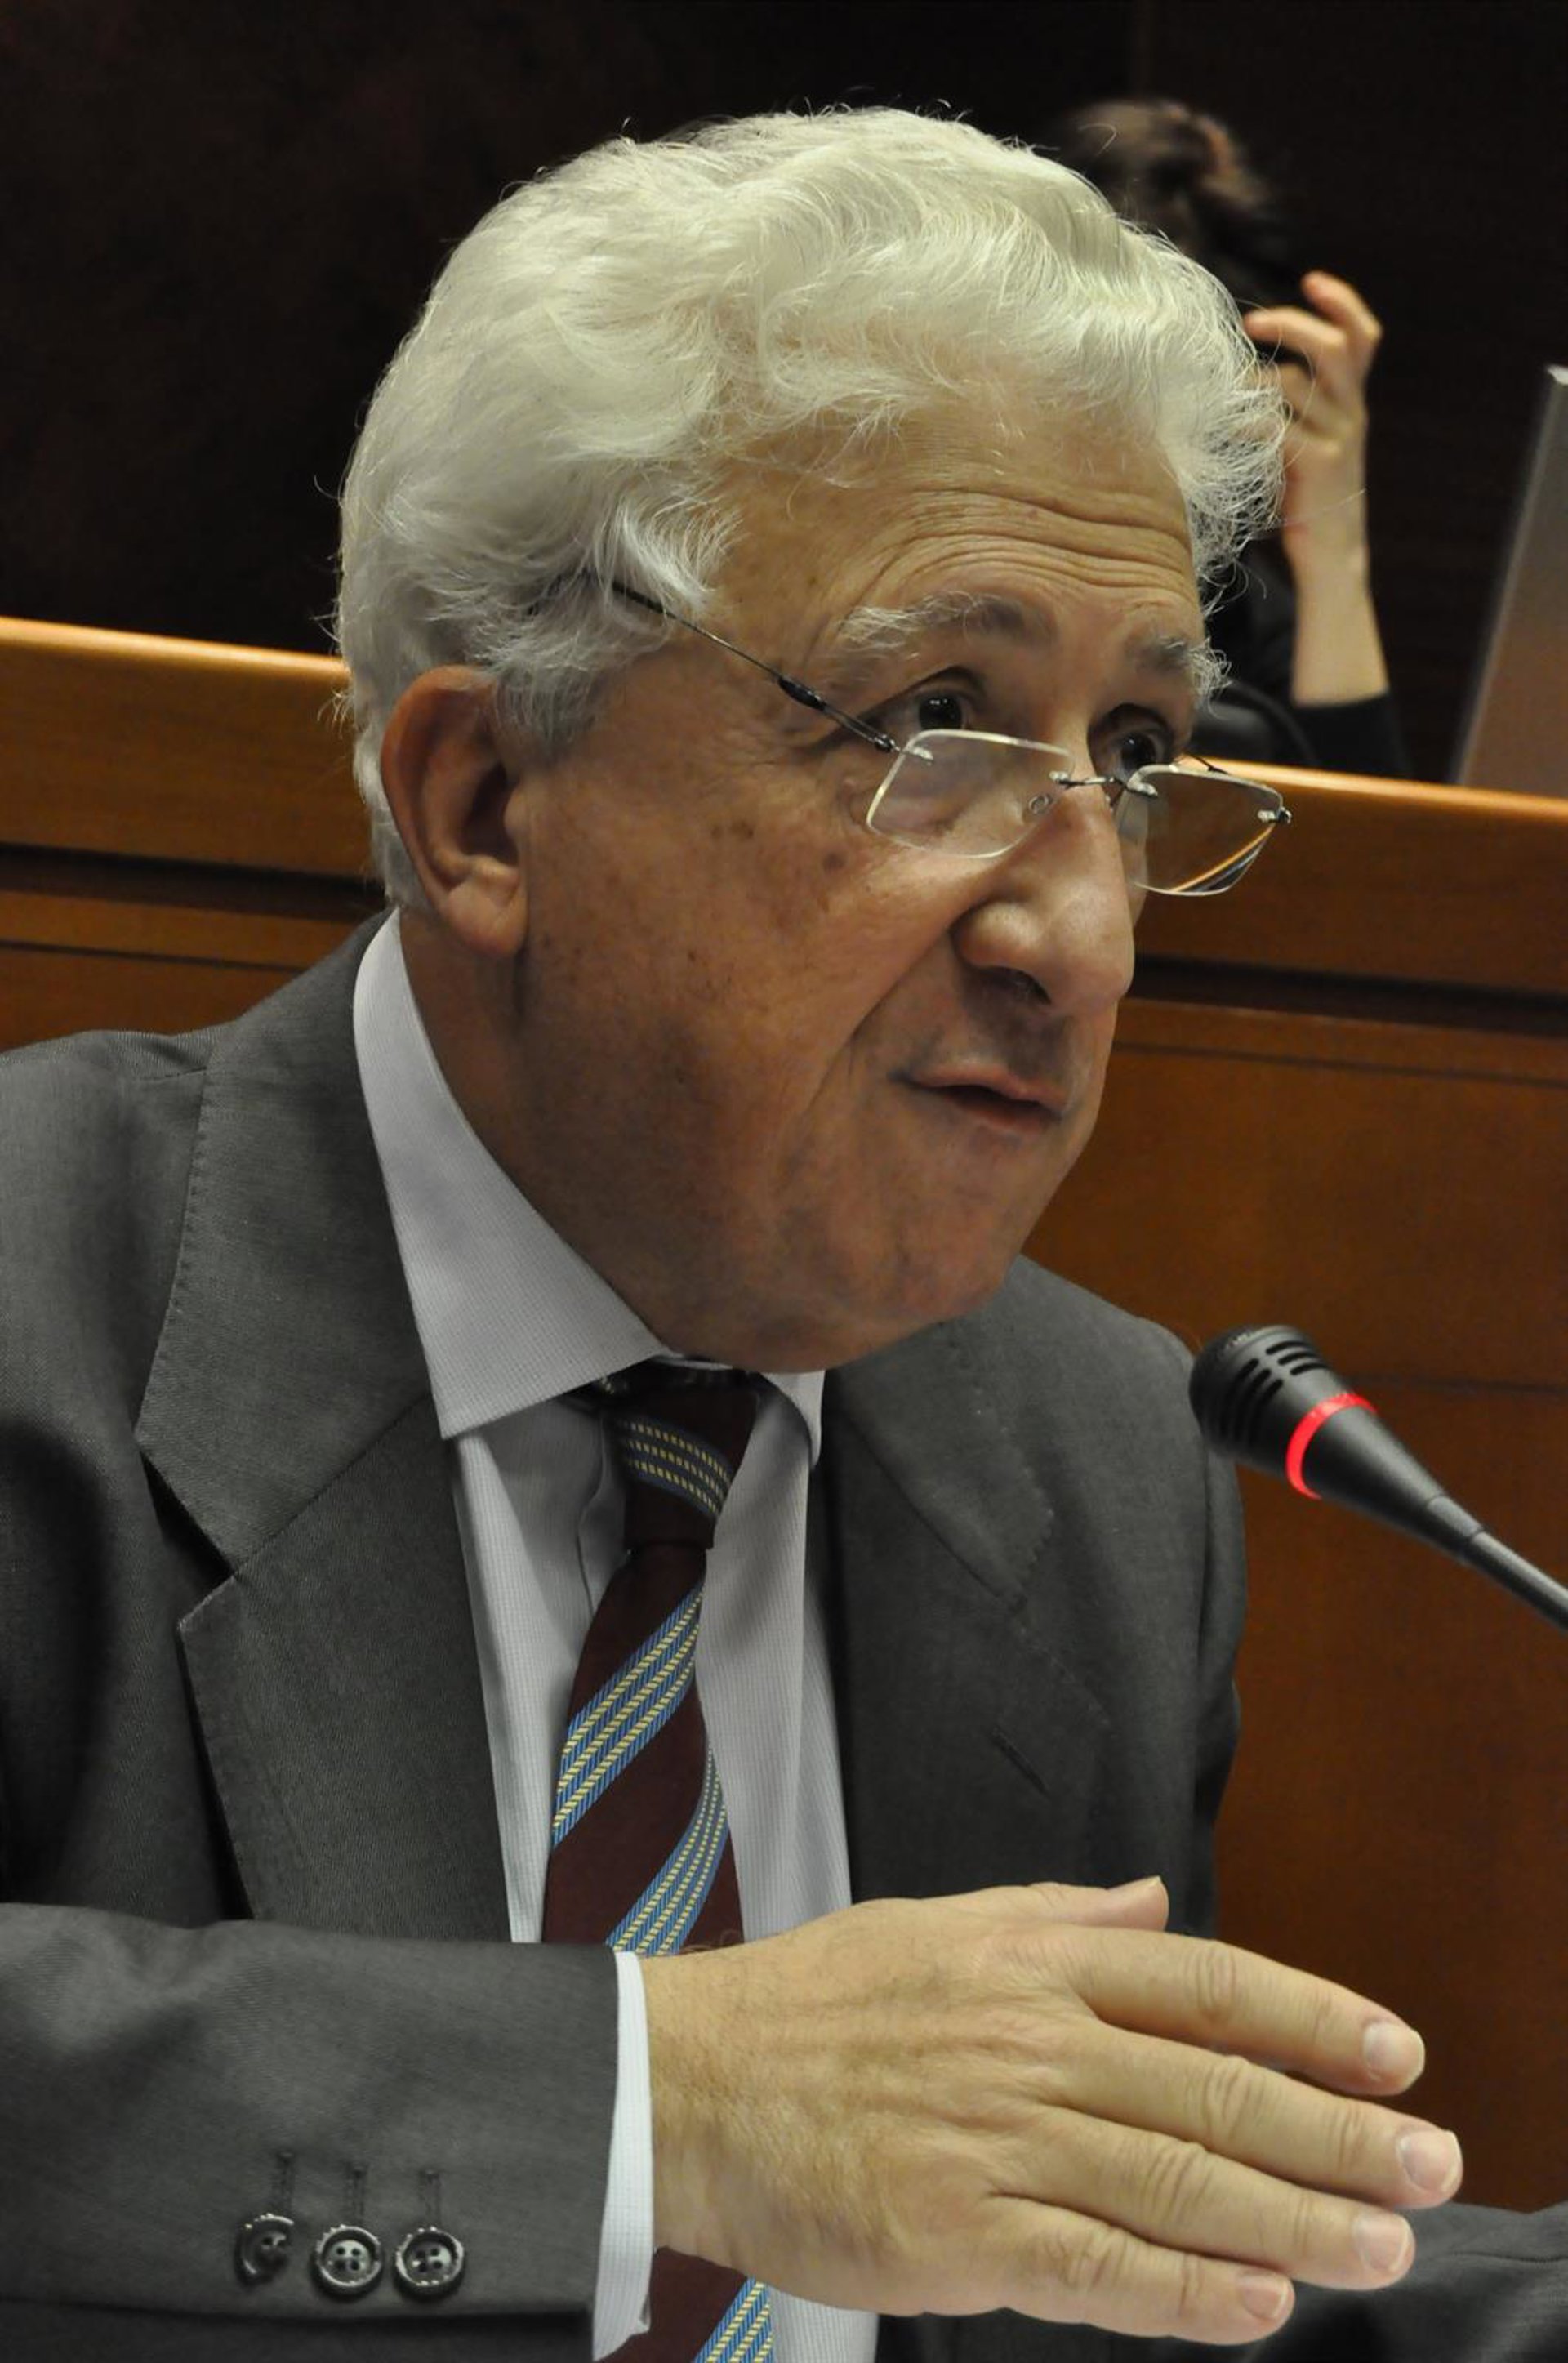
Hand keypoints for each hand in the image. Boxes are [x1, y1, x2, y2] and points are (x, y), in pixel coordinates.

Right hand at [641, 1877, 1461, 2348]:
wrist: (687, 2080)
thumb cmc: (811, 2004)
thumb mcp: (938, 1925)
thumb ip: (1059, 1917)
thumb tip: (1157, 1900)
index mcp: (1034, 1967)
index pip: (1207, 1984)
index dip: (1314, 2017)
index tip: (1397, 2054)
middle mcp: (1033, 2045)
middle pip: (1215, 2089)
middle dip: (1339, 2134)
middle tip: (1431, 2166)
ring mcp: (999, 2140)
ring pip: (1176, 2183)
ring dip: (1295, 2220)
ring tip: (1381, 2246)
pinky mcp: (959, 2231)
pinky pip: (1096, 2268)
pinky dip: (1186, 2293)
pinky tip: (1260, 2306)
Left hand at [1241, 271, 1382, 573]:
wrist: (1332, 556)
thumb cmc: (1308, 499)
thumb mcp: (1308, 442)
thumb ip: (1294, 407)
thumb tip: (1242, 374)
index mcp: (1352, 402)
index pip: (1363, 338)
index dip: (1343, 303)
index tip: (1311, 280)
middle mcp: (1352, 413)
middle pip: (1333, 348)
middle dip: (1293, 326)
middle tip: (1252, 323)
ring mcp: (1339, 439)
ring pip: (1297, 385)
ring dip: (1254, 382)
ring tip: (1224, 393)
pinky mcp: (1319, 467)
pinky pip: (1279, 427)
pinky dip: (1247, 421)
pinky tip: (1225, 426)